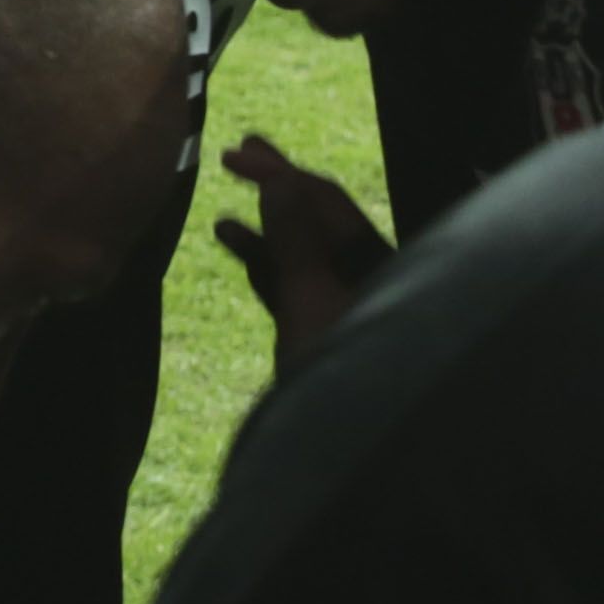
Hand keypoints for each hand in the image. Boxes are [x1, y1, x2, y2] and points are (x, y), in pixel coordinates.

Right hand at [211, 135, 391, 367]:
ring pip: (300, 250)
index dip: (282, 171)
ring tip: (225, 200)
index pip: (326, 201)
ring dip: (264, 222)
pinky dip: (263, 259)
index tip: (235, 151)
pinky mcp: (321, 331)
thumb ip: (295, 240)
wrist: (341, 453)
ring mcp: (343, 305)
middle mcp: (365, 277)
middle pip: (317, 218)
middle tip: (237, 151)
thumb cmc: (341, 376)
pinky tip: (232, 239)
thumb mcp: (310, 301)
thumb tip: (279, 179)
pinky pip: (291, 282)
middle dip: (277, 185)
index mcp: (378, 263)